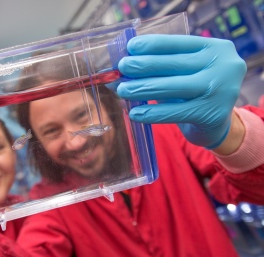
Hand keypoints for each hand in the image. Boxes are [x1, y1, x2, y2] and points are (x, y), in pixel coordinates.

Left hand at [116, 35, 246, 148]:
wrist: (218, 125)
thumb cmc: (193, 92)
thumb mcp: (184, 73)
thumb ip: (161, 67)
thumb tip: (122, 69)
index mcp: (215, 48)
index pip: (179, 43)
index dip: (152, 45)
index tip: (131, 47)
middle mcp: (223, 66)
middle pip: (174, 64)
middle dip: (143, 66)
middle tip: (122, 68)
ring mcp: (221, 90)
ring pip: (172, 87)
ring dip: (142, 88)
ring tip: (122, 90)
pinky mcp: (212, 114)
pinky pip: (174, 112)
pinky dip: (151, 113)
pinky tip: (134, 113)